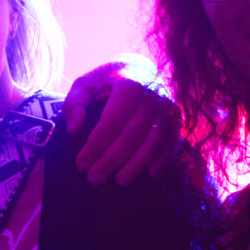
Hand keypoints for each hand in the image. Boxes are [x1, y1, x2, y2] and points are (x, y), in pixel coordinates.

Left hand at [62, 62, 177, 184]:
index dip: (95, 146)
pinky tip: (149, 174)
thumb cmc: (107, 81)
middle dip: (111, 160)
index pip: (110, 122)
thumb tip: (74, 130)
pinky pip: (171, 141)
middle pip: (131, 135)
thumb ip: (75, 103)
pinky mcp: (176, 116)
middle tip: (94, 178)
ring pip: (154, 141)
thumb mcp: (86, 84)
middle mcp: (151, 95)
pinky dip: (162, 158)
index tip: (81, 164)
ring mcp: (167, 106)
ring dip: (137, 164)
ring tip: (119, 181)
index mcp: (128, 85)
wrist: (139, 69)